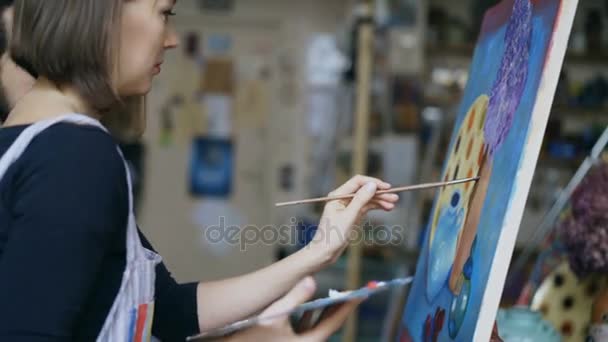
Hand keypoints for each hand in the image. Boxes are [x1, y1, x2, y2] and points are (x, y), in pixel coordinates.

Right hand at [225, 277, 362, 341]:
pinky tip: (309, 305)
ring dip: (325, 311)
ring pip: (319, 326)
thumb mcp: (274, 315)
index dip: (349, 305)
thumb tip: (312, 280)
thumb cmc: (252, 336)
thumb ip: (294, 297)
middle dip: (340, 307)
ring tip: (335, 295)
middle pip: (330, 324)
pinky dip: (311, 316)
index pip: (335, 321)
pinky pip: (308, 329)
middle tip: (353, 291)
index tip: (362, 293)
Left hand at [308, 175, 397, 266]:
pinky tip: (386, 208)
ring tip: (393, 205)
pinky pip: (366, 207)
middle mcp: (342, 198)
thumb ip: (360, 200)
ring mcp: (348, 206)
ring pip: (367, 199)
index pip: (358, 182)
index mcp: (337, 195)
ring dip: (380, 201)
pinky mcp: (352, 214)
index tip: (387, 188)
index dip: (373, 183)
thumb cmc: (333, 235)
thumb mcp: (349, 217)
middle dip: (380, 193)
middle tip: (395, 198)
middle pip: (364, 190)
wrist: (325, 252)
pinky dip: (376, 207)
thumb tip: (372, 185)